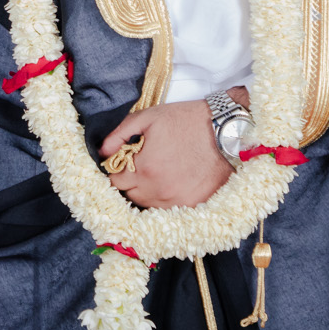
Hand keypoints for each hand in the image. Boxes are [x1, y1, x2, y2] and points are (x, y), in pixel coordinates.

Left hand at [98, 90, 245, 208]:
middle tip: (140, 168)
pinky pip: (169, 211)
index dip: (116, 172)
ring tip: (158, 175)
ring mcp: (176, 202)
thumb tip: (102, 152)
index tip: (122, 164)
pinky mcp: (193, 206)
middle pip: (129, 197)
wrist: (226, 130)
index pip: (114, 183)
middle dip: (130, 183)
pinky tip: (172, 184)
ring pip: (148, 206)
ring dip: (147, 193)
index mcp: (143, 168)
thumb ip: (120, 134)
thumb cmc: (187, 121)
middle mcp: (158, 190)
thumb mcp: (149, 118)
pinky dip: (166, 201)